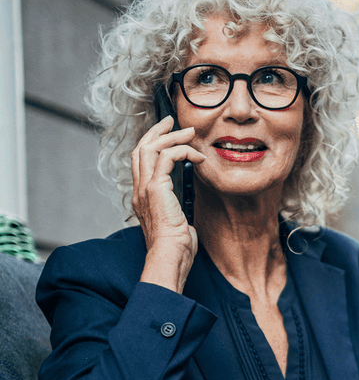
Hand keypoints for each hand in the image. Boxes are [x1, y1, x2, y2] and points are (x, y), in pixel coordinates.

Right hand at [131, 115, 205, 292]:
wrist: (170, 257)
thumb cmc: (176, 248)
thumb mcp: (178, 223)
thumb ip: (178, 209)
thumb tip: (187, 203)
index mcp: (143, 197)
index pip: (141, 162)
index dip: (153, 144)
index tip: (169, 135)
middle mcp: (140, 190)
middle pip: (141, 149)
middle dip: (158, 132)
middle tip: (173, 123)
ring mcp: (145, 188)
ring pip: (150, 148)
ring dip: (172, 137)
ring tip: (189, 132)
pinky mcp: (156, 189)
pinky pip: (166, 157)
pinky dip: (183, 151)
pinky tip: (198, 156)